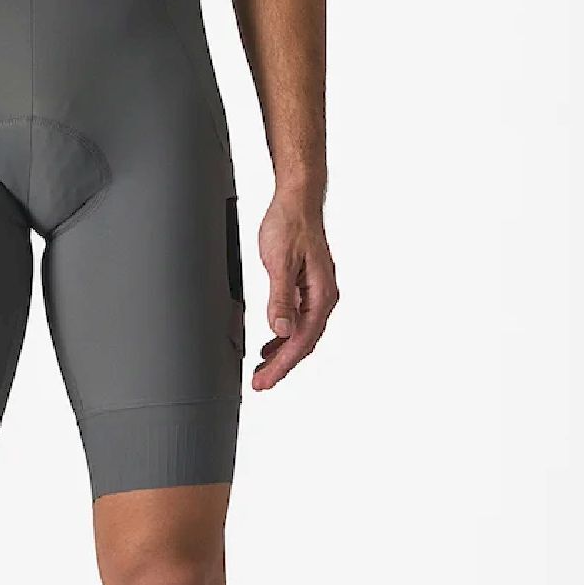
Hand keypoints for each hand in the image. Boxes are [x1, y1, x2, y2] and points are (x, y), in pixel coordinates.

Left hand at [252, 186, 337, 390]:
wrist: (297, 200)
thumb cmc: (291, 225)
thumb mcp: (280, 262)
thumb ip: (280, 297)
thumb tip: (281, 330)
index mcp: (322, 295)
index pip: (302, 341)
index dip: (282, 365)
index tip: (264, 381)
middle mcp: (323, 297)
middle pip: (303, 343)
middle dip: (281, 366)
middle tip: (259, 384)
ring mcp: (316, 293)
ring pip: (301, 334)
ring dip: (282, 355)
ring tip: (262, 371)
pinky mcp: (306, 288)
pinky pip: (298, 321)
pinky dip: (283, 337)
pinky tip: (271, 344)